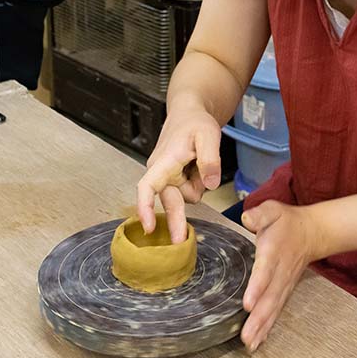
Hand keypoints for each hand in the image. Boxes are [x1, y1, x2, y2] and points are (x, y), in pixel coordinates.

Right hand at [136, 104, 221, 242]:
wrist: (189, 115)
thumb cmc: (195, 122)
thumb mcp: (208, 134)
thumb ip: (210, 159)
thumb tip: (211, 184)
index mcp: (164, 162)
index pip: (148, 186)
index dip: (146, 207)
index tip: (147, 226)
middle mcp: (161, 173)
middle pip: (170, 201)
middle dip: (176, 221)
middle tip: (181, 242)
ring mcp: (168, 179)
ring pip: (188, 196)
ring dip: (198, 184)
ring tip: (200, 160)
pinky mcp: (176, 182)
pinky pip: (191, 191)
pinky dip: (198, 182)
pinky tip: (197, 167)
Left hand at [239, 200, 324, 351]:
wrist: (312, 233)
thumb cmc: (287, 222)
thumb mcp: (273, 210)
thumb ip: (260, 214)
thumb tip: (248, 219)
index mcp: (274, 251)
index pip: (265, 271)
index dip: (257, 288)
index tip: (248, 303)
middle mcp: (280, 272)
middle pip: (270, 297)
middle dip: (258, 318)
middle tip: (246, 335)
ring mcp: (284, 284)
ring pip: (273, 308)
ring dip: (262, 326)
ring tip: (250, 342)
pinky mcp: (284, 291)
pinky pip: (276, 310)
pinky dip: (268, 327)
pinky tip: (258, 340)